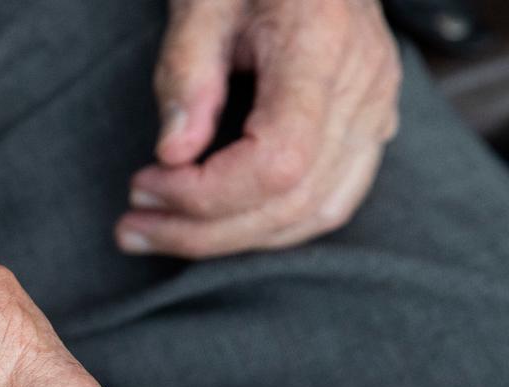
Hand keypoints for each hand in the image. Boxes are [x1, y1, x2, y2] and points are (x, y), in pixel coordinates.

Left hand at [117, 0, 401, 257]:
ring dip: (231, 239)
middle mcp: (364, 85)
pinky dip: (271, 226)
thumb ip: (185, 76)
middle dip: (201, 231)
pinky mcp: (373, 123)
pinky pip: (331, 201)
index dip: (205, 196)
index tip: (144, 184)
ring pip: (315, 214)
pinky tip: (217, 223)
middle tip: (132, 226)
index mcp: (322, 46)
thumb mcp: (199, 3)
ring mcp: (378, 107)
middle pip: (291, 201)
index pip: (277, 162)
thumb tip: (173, 154)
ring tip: (160, 231)